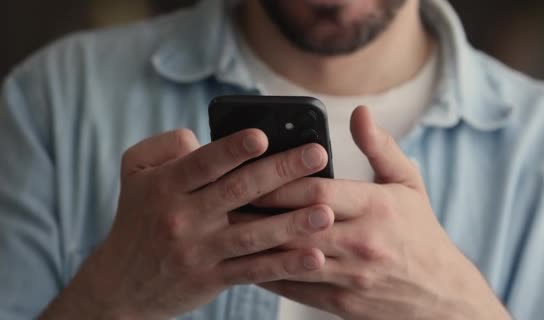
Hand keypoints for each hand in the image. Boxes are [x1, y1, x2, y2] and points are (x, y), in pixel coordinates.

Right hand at [40, 129, 334, 319]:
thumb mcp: (135, 173)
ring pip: (252, 235)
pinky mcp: (211, 279)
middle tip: (318, 155)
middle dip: (282, 172)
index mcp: (166, 186)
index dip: (233, 150)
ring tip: (327, 211)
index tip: (264, 136)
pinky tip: (314, 258)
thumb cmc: (137, 216)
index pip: (204, 163)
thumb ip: (167, 146)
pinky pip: (253, 271)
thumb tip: (203, 137)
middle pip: (239, 192)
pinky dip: (284, 266)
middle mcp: (183, 217)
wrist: (120, 284)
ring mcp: (199, 251)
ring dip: (292, 223)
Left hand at [248, 107, 510, 319]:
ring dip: (255, 244)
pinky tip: (246, 262)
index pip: (318, 191)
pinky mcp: (342, 303)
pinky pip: (296, 288)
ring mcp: (352, 277)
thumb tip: (359, 111)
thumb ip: (381, 148)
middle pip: (297, 224)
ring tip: (225, 229)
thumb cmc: (420, 233)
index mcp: (378, 207)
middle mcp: (363, 243)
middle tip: (223, 199)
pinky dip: (269, 275)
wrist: (440, 296)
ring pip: (291, 258)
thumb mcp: (408, 184)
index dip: (280, 182)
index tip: (250, 171)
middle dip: (257, 212)